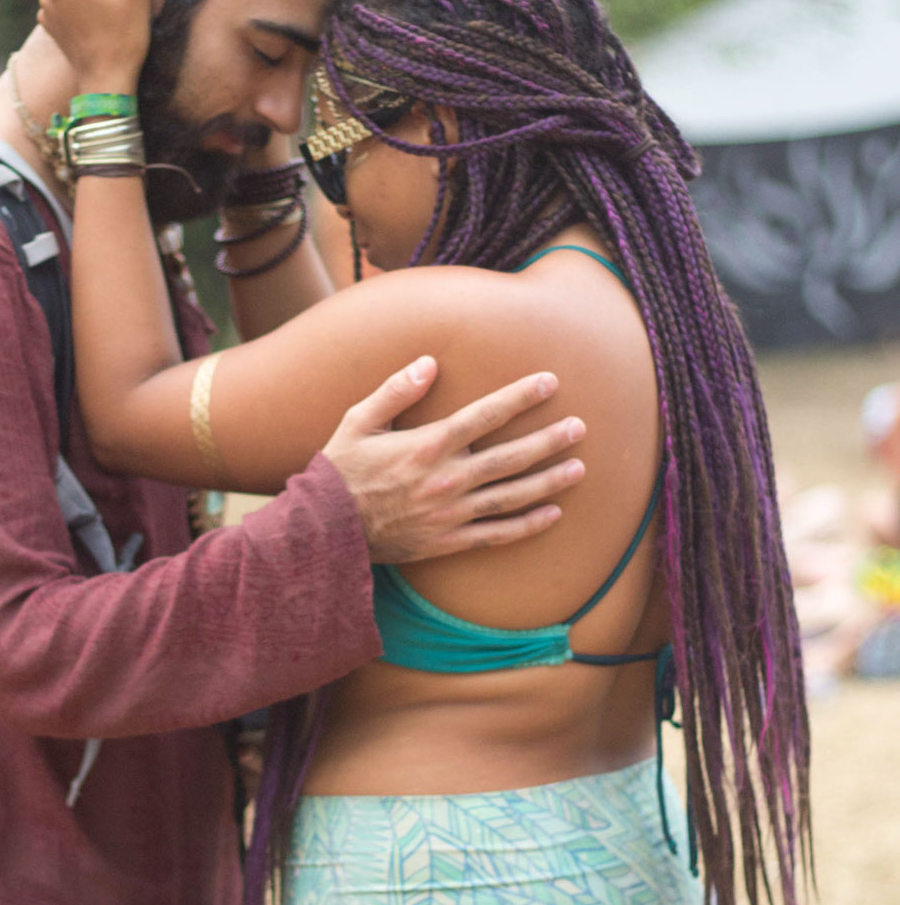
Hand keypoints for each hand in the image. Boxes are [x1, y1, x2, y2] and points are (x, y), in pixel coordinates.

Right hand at [323, 359, 584, 563]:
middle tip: (580, 426)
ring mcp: (451, 513)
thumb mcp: (358, 420)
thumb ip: (395, 390)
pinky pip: (497, 534)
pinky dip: (528, 525)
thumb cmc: (340, 470)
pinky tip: (553, 514)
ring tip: (580, 468)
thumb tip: (430, 362)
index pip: (485, 415)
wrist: (324, 530)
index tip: (550, 382)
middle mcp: (447, 479)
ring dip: (549, 481)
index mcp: (428, 444)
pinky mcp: (448, 541)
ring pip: (512, 496)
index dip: (521, 397)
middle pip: (511, 456)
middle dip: (549, 440)